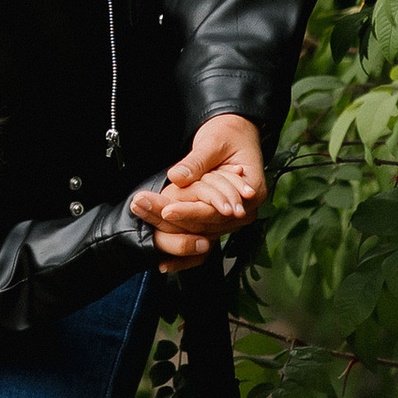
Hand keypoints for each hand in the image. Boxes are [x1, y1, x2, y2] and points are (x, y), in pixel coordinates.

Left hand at [130, 113, 266, 268]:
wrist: (237, 132)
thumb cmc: (229, 134)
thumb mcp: (213, 142)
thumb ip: (197, 162)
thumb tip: (178, 176)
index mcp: (253, 191)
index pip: (218, 209)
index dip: (192, 211)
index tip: (167, 210)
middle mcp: (246, 210)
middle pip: (208, 225)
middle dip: (175, 221)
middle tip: (144, 211)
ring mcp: (233, 218)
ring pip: (202, 233)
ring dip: (173, 234)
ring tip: (146, 228)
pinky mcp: (219, 220)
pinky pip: (202, 237)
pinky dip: (184, 253)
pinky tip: (163, 264)